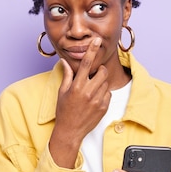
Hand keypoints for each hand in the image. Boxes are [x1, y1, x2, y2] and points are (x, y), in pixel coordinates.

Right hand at [49, 37, 109, 167]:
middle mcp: (88, 92)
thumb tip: (65, 61)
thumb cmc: (64, 111)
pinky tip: (95, 100)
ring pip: (106, 82)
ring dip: (101, 83)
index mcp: (77, 86)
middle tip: (93, 76)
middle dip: (99, 71)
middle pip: (102, 72)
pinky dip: (103, 94)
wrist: (70, 131)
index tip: (97, 40)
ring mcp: (97, 100)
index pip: (86, 63)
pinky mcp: (104, 107)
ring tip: (92, 91)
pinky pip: (108, 94)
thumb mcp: (62, 92)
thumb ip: (67, 75)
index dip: (92, 50)